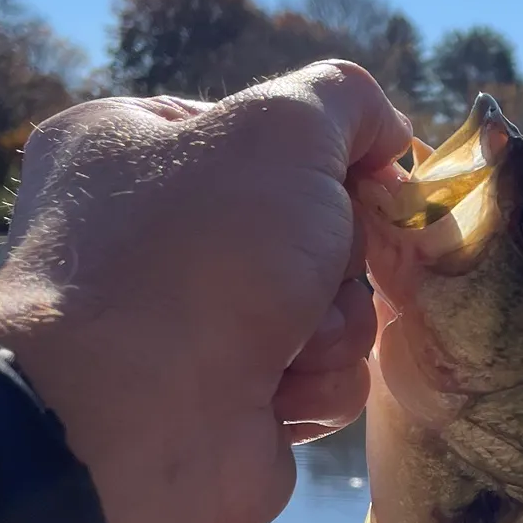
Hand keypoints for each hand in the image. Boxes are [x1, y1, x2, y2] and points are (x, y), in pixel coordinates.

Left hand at [0, 61, 412, 522]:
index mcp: (133, 148)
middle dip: (339, 254)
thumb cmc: (200, 252)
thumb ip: (346, 100)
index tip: (371, 177)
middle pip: (316, 225)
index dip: (330, 158)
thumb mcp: (282, 129)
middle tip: (319, 266)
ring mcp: (195, 325)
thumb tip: (389, 135)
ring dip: (334, 324)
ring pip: (333, 306)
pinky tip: (277, 393)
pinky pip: (324, 376)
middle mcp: (156, 234)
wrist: (139, 421)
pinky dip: (317, 382)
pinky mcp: (236, 401)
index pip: (268, 134)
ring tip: (285, 342)